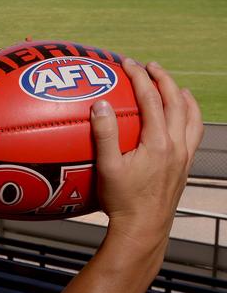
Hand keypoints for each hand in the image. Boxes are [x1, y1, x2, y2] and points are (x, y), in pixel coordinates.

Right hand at [91, 59, 202, 252]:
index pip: (152, 100)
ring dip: (183, 97)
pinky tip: (180, 119)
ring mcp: (184, 157)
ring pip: (192, 118)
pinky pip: (194, 133)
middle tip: (150, 66)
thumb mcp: (107, 167)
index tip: (128, 63)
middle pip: (177, 103)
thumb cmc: (122, 201)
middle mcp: (176, 147)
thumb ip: (104, 134)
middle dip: (164, 80)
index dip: (140, 77)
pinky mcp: (184, 167)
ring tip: (174, 87)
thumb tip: (99, 104)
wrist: (144, 229)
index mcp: (159, 143)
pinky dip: (189, 118)